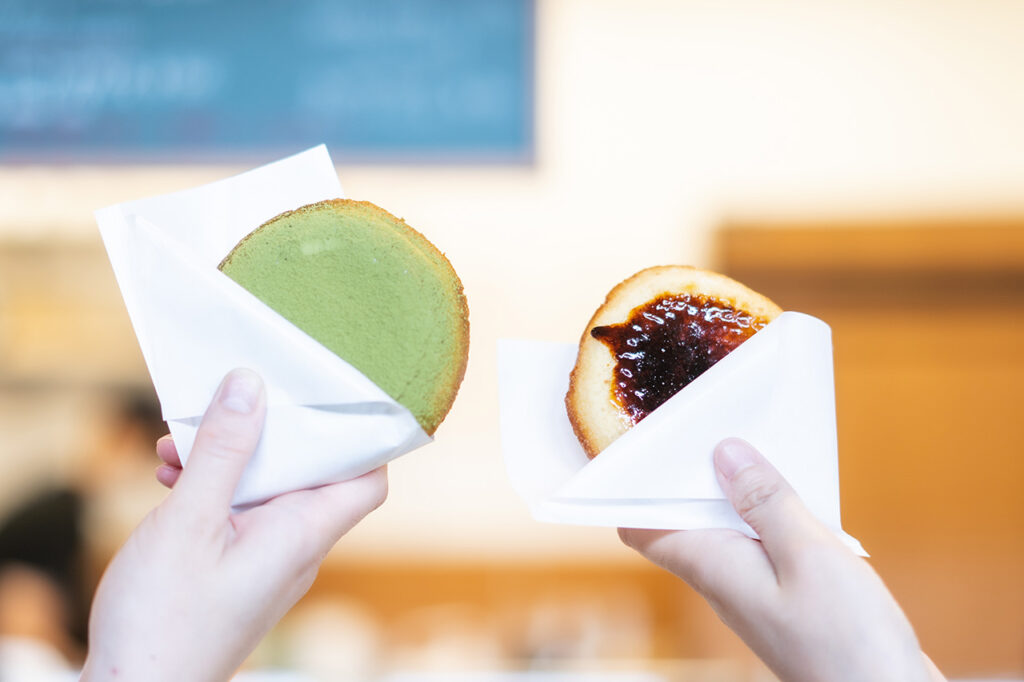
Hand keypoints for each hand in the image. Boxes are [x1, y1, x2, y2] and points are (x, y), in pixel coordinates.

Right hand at [81, 369, 387, 681]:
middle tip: (225, 407)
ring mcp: (266, 561)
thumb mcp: (189, 521)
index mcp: (302, 535)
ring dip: (227, 459)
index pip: (365, 479)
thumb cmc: (163, 622)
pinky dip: (211, 488)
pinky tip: (170, 478)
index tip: (329, 396)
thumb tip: (250, 386)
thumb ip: (223, 452)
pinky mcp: (236, 570)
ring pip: (264, 489)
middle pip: (310, 473)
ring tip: (175, 447)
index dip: (360, 436)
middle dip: (269, 433)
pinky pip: (237, 514)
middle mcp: (295, 548)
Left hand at [619, 438, 944, 681]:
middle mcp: (723, 580)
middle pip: (686, 518)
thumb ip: (765, 502)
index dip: (634, 487)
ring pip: (727, 527)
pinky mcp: (785, 597)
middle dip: (693, 475)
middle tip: (709, 427)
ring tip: (754, 445)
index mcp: (712, 567)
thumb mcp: (808, 556)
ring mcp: (753, 591)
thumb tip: (723, 454)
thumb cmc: (847, 645)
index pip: (642, 527)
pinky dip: (768, 514)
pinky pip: (761, 544)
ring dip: (736, 490)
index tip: (642, 445)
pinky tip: (795, 495)